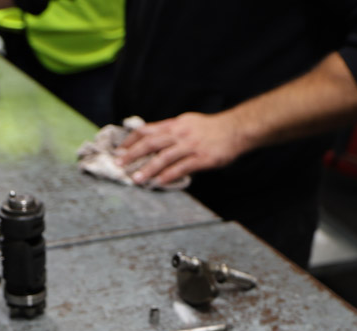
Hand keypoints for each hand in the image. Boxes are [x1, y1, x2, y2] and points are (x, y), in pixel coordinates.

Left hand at [116, 112, 250, 186]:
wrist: (236, 129)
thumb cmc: (212, 129)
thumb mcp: (189, 123)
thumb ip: (172, 131)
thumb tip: (154, 141)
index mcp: (175, 124)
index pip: (147, 130)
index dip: (131, 140)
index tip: (120, 150)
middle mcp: (180, 133)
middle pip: (151, 143)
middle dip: (133, 154)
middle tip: (119, 164)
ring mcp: (191, 146)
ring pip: (164, 156)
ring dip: (148, 168)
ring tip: (136, 178)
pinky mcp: (202, 158)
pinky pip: (182, 167)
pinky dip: (169, 175)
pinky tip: (159, 182)